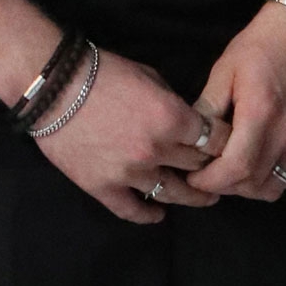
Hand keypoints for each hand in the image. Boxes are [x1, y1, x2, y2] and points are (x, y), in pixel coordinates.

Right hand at [32, 47, 232, 224]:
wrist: (54, 86)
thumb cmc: (102, 71)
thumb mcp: (148, 74)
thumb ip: (171, 100)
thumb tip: (185, 119)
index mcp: (171, 117)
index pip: (215, 139)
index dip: (225, 141)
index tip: (231, 144)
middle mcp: (156, 150)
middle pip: (197, 166)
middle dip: (210, 165)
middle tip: (220, 169)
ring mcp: (129, 173)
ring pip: (173, 193)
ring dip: (192, 197)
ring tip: (204, 198)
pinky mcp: (103, 188)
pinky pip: (133, 210)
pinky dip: (149, 214)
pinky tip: (159, 213)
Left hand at [185, 0, 285, 201]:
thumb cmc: (260, 45)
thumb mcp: (225, 70)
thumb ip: (208, 108)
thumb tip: (191, 139)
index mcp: (261, 113)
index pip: (235, 168)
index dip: (210, 180)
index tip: (193, 177)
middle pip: (252, 183)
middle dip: (224, 185)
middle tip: (206, 174)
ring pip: (273, 188)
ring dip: (248, 187)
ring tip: (230, 170)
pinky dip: (272, 181)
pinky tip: (258, 164)